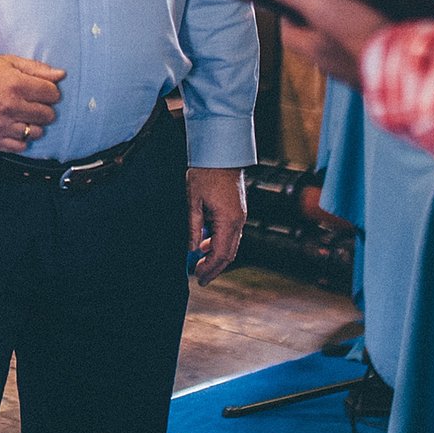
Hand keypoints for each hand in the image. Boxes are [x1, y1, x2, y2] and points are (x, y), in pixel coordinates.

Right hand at [0, 53, 64, 151]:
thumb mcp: (7, 62)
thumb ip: (36, 68)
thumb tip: (61, 74)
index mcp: (17, 85)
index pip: (52, 94)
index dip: (50, 92)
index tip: (42, 92)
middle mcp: (11, 106)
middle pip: (48, 115)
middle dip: (44, 109)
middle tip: (33, 105)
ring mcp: (2, 125)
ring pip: (36, 133)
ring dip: (34, 125)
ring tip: (24, 117)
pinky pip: (20, 146)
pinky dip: (21, 139)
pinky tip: (14, 128)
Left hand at [187, 166, 246, 284]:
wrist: (221, 154)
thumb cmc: (205, 174)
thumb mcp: (193, 201)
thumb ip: (193, 227)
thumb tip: (193, 249)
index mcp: (228, 220)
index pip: (221, 254)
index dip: (210, 269)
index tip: (198, 278)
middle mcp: (238, 221)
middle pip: (228, 254)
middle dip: (214, 267)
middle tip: (199, 277)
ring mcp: (240, 216)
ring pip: (231, 245)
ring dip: (216, 256)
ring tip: (199, 263)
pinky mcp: (237, 211)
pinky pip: (230, 234)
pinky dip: (219, 243)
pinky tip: (205, 244)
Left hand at [240, 0, 388, 85]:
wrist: (413, 68)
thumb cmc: (362, 38)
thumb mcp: (321, 5)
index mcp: (313, 50)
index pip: (288, 30)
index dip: (286, 8)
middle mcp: (333, 63)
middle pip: (316, 34)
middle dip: (319, 13)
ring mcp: (360, 66)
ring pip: (345, 40)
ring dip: (349, 21)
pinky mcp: (385, 63)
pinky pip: (372, 44)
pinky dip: (373, 30)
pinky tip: (385, 14)